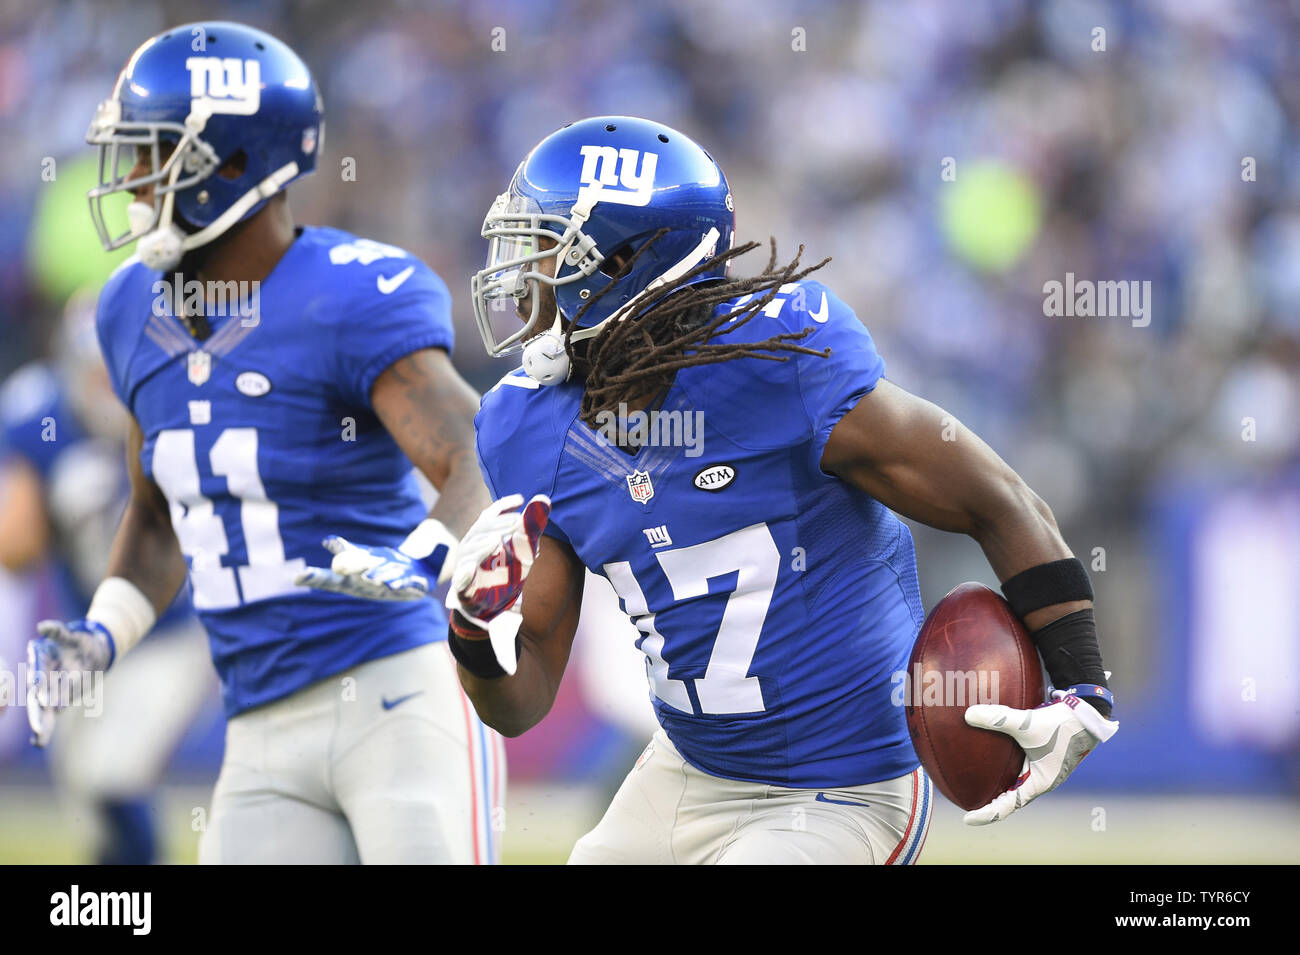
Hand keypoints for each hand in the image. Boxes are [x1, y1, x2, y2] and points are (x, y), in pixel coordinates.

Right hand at [26, 619, 114, 747]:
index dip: (41, 688)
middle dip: (39, 714)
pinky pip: (53, 712)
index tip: (44, 699)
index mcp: (41, 664)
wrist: (92, 651)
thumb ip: (56, 631)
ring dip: (43, 724)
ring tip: (39, 741)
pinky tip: (37, 742)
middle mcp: (44, 680)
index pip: (39, 678)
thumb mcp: (69, 636)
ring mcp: (51, 690)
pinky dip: (47, 725)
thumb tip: (42, 627)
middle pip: (39, 698)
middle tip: (40, 729)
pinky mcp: (61, 697)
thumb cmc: (77, 642)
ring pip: (45, 710)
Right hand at [295, 518, 457, 600]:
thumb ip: (345, 551)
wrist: (416, 574)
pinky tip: (405, 582)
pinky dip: (407, 583)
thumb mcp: (362, 557)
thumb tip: (327, 541)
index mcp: (352, 581)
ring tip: (372, 575)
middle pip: (356, 579)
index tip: (298, 577)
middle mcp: (368, 587)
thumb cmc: (382, 567)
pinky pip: (409, 584)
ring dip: (378, 578)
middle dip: (351, 571)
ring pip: (383, 582)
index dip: (315, 578)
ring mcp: (390, 588)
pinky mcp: (412, 587)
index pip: (330, 580)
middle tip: (340, 566)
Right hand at [445, 494, 550, 627]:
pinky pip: (461, 580)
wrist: (490, 607)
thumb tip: (544, 500)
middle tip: (516, 523)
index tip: (520, 500)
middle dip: (498, 525)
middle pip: (481, 530)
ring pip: (470, 552)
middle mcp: (470, 546)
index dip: (503, 506)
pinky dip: (464, 575)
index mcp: (482, 535)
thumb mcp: (520, 550)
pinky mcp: (462, 588)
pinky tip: (470, 570)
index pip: (490, 515)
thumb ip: (530, 527)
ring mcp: (464, 566)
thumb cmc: (504, 572)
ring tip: (496, 542)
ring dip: (482, 546)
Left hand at [962, 690, 1117, 825]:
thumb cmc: (1060, 725)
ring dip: (996, 787)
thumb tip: (968, 715)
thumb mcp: (1027, 724)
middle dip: (989, 804)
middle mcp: (1039, 780)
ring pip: (1014, 784)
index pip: (1008, 806)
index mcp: (1039, 783)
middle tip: (966, 804)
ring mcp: (1041, 769)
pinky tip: (989, 757)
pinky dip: (1003, 768)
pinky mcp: (1040, 757)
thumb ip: (998, 719)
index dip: (987, 814)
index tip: (967, 819)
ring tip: (973, 785)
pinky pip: (1017, 768)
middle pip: (1010, 799)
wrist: (1085, 715)